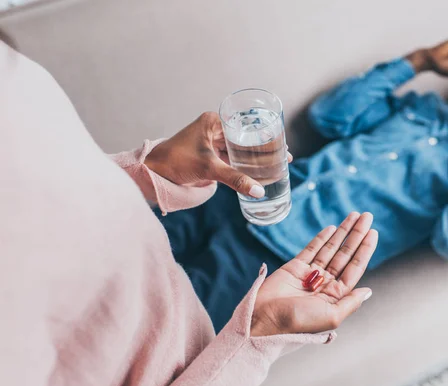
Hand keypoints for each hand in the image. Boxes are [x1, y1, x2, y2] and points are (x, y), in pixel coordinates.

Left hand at [145, 112, 292, 197]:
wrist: (152, 172)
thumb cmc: (175, 162)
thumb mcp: (209, 169)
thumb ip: (235, 179)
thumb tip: (259, 191)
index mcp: (214, 121)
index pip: (247, 127)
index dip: (266, 137)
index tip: (282, 145)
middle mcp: (214, 128)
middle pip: (246, 138)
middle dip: (264, 148)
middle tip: (284, 158)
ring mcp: (212, 142)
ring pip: (240, 149)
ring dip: (255, 158)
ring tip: (276, 166)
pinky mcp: (209, 155)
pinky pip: (231, 159)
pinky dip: (243, 166)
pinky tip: (257, 173)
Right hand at [251, 212, 377, 335]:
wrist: (265, 320)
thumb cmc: (298, 322)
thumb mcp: (331, 316)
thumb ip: (351, 302)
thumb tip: (368, 291)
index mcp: (336, 296)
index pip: (355, 267)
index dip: (365, 249)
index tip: (373, 232)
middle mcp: (325, 283)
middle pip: (345, 254)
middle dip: (356, 235)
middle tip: (367, 216)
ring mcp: (310, 274)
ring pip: (330, 248)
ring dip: (342, 232)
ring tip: (354, 215)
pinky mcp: (294, 267)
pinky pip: (311, 249)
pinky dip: (321, 238)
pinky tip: (332, 227)